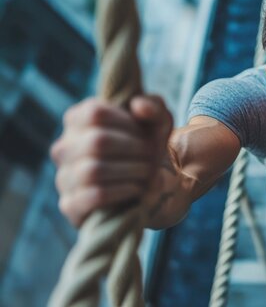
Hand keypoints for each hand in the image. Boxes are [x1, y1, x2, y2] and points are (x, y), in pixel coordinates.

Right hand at [50, 96, 172, 226]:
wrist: (150, 186)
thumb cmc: (147, 147)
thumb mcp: (157, 122)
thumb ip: (154, 106)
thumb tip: (139, 106)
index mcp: (77, 120)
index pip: (95, 113)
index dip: (128, 123)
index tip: (145, 133)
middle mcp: (63, 147)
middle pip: (98, 141)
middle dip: (135, 149)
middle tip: (152, 156)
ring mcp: (63, 177)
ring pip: (94, 170)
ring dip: (131, 171)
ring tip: (147, 172)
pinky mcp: (71, 204)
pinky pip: (95, 196)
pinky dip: (123, 190)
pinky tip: (137, 188)